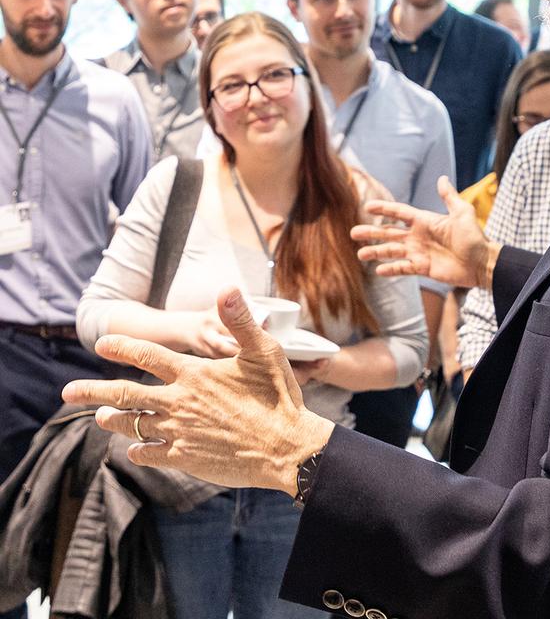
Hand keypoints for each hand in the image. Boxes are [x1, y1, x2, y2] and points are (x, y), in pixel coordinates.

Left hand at [62, 287, 334, 493]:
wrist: (285, 447)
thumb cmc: (277, 396)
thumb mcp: (264, 351)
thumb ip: (239, 321)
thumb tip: (226, 287)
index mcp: (194, 374)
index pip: (148, 356)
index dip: (123, 347)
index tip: (102, 343)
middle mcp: (179, 403)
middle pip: (126, 394)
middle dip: (93, 390)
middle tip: (67, 391)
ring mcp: (180, 433)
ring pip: (133, 425)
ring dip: (113, 418)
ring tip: (99, 415)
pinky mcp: (186, 458)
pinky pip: (151, 453)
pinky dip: (137, 450)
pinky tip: (133, 449)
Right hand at [351, 176, 500, 288]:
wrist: (481, 263)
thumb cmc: (474, 237)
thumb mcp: (463, 213)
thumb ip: (449, 197)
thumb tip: (442, 178)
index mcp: (424, 221)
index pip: (399, 213)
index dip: (384, 209)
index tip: (368, 206)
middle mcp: (418, 236)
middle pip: (389, 233)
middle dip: (372, 232)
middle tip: (353, 233)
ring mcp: (418, 253)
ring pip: (392, 251)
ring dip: (376, 252)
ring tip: (360, 254)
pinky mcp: (422, 268)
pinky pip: (403, 268)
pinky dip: (391, 269)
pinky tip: (378, 270)